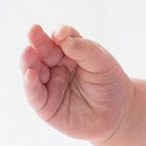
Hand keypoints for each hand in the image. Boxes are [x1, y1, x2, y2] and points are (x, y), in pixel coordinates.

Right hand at [20, 23, 133, 144]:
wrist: (118, 114)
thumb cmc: (110, 84)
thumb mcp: (101, 62)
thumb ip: (83, 48)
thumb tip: (60, 35)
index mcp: (70, 52)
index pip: (60, 38)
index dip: (58, 34)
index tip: (59, 34)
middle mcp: (56, 67)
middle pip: (43, 51)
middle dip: (37, 42)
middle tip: (33, 31)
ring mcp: (49, 85)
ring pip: (33, 71)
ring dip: (28, 61)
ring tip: (27, 52)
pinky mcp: (45, 106)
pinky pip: (34, 94)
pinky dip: (29, 84)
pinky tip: (30, 74)